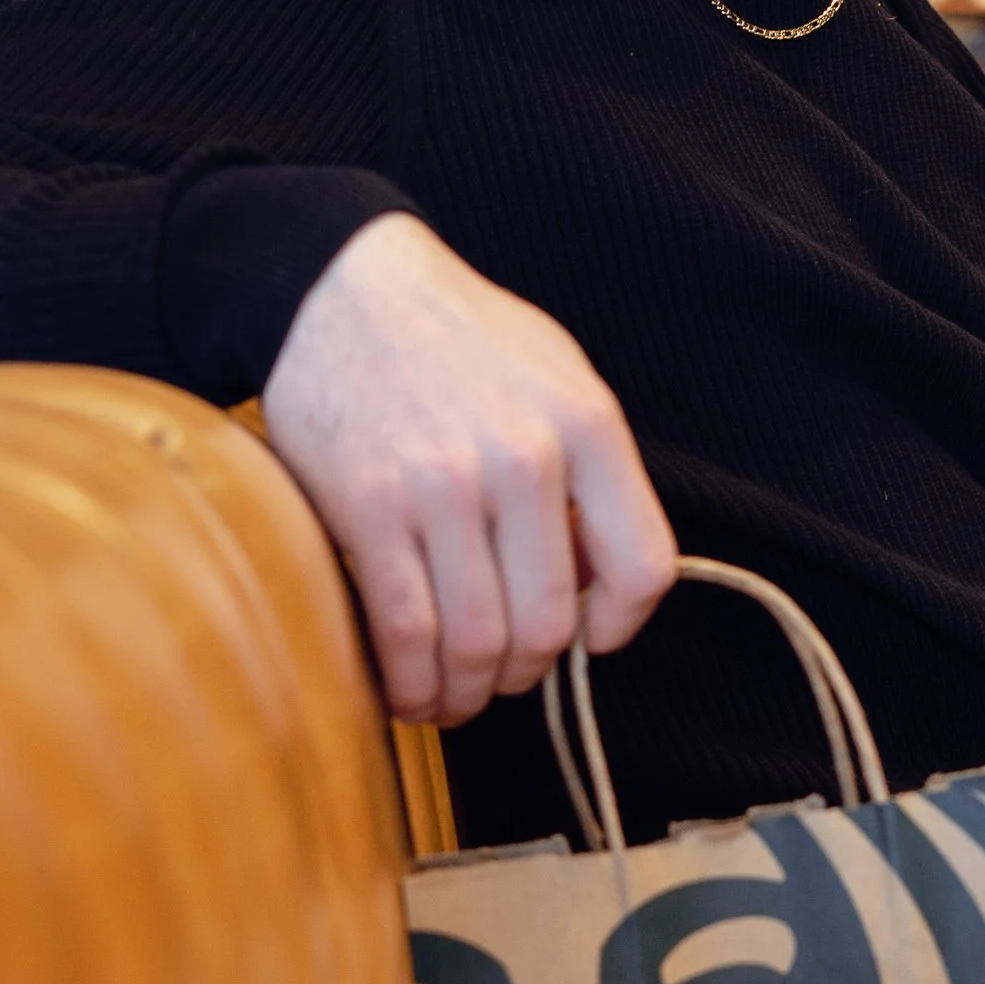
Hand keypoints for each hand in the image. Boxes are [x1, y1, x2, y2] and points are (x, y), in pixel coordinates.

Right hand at [262, 213, 678, 727]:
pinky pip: (403, 631)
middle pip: (549, 623)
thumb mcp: (557, 373)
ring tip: (453, 696)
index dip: (620, 624)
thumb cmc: (456, 337)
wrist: (341, 287)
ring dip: (466, 693)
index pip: (643, 566)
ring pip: (475, 642)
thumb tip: (592, 578)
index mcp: (586, 425)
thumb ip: (590, 469)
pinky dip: (409, 682)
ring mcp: (442, 486)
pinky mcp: (367, 507)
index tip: (590, 636)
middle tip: (501, 675)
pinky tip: (407, 688)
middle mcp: (522, 458)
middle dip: (525, 671)